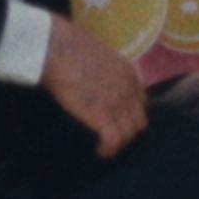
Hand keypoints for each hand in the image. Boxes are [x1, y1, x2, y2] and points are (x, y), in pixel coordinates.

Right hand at [40, 14, 147, 156]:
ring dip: (118, 143)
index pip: (140, 101)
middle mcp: (128, 88)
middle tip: (112, 136)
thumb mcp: (97, 55)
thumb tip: (95, 80)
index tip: (119, 120)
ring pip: (129, 133)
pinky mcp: (103, 115)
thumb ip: (104, 71)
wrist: (58, 49)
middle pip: (138, 121)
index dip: (130, 113)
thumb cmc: (68, 46)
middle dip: (128, 131)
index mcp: (128, 72)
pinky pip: (114, 140)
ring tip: (106, 147)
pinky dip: (109, 149)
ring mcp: (118, 102)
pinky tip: (100, 151)